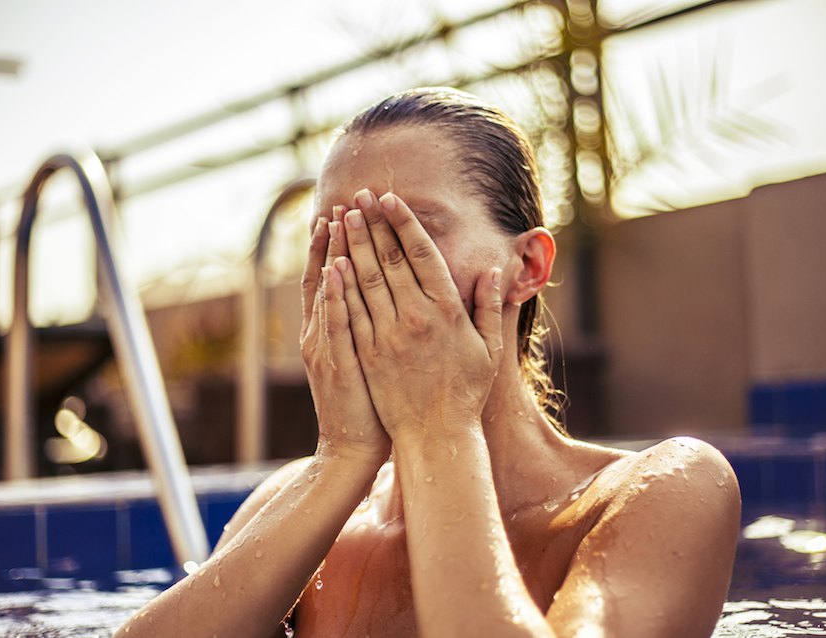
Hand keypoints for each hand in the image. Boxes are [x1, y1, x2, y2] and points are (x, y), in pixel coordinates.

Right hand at [300, 209, 390, 463]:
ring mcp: (326, 348)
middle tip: (342, 202)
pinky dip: (334, 297)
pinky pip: (336, 325)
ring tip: (336, 221)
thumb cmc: (369, 404)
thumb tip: (378, 295)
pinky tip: (338, 269)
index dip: (337, 246)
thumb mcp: (363, 358)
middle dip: (335, 239)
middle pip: (327, 277)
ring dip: (331, 257)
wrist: (353, 449)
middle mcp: (323, 333)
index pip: (333, 278)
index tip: (346, 213)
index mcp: (332, 330)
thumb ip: (367, 325)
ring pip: (328, 294)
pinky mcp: (337, 365)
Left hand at [331, 189, 503, 448]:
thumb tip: (493, 270)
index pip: (423, 255)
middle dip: (373, 224)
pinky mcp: (367, 353)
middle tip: (359, 196)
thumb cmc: (466, 393)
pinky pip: (351, 312)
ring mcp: (388, 336)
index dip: (404, 224)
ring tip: (342, 216)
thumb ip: (490, 307)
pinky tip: (331, 262)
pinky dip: (340, 285)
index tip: (390, 200)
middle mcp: (416, 318)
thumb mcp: (489, 350)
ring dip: (352, 245)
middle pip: (390, 260)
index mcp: (448, 312)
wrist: (435, 436)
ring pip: (365, 280)